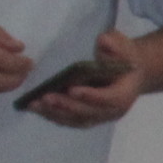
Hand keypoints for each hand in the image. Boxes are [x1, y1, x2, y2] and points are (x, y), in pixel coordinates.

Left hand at [23, 35, 142, 127]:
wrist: (129, 73)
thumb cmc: (124, 58)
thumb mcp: (123, 47)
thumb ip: (115, 45)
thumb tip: (105, 42)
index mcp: (125, 93)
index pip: (110, 98)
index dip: (92, 96)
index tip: (72, 89)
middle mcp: (113, 110)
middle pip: (90, 112)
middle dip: (67, 106)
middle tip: (46, 97)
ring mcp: (99, 116)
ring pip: (77, 119)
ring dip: (55, 113)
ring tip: (34, 104)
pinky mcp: (88, 117)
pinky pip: (70, 120)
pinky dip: (52, 115)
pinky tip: (35, 108)